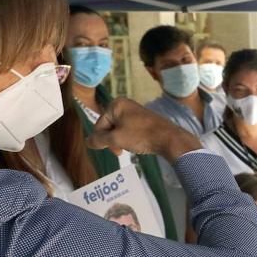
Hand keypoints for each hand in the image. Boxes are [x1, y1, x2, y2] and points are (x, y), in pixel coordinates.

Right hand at [85, 97, 199, 161]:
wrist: (169, 138)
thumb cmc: (141, 136)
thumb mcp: (116, 139)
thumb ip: (99, 140)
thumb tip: (88, 142)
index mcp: (116, 105)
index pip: (99, 125)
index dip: (103, 140)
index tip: (115, 149)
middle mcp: (125, 105)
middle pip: (108, 127)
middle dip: (112, 140)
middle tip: (120, 151)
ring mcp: (135, 111)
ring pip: (118, 130)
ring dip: (120, 141)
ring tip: (129, 148)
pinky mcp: (143, 119)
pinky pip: (129, 130)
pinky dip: (129, 138)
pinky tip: (136, 145)